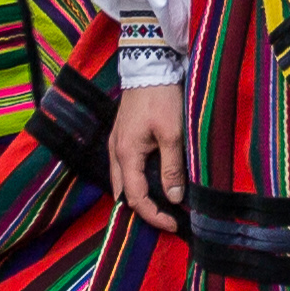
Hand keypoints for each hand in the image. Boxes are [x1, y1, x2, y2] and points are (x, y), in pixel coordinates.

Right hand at [105, 82, 188, 234]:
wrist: (148, 66)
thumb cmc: (161, 97)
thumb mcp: (172, 133)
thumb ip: (172, 167)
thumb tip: (173, 198)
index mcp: (126, 154)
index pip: (136, 198)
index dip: (154, 216)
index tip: (174, 224)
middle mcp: (115, 152)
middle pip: (124, 194)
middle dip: (144, 211)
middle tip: (168, 219)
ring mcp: (116, 144)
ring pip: (122, 182)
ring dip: (139, 196)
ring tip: (162, 205)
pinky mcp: (121, 136)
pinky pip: (124, 168)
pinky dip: (136, 181)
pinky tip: (153, 182)